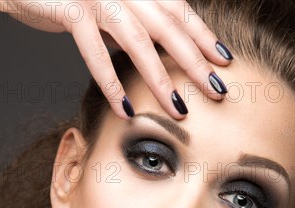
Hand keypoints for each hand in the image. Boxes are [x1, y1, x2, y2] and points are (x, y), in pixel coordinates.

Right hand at [0, 0, 232, 118]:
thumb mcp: (110, 5)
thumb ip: (136, 20)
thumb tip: (163, 49)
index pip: (178, 10)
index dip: (202, 36)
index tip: (223, 62)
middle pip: (167, 26)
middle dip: (194, 62)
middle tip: (216, 91)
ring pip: (138, 40)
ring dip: (160, 79)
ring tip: (178, 111)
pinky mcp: (70, 8)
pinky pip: (94, 52)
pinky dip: (110, 83)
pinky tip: (124, 110)